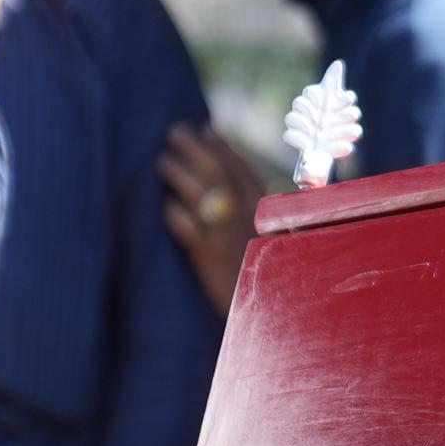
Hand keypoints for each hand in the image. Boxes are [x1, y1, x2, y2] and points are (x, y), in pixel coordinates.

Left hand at [158, 122, 264, 317]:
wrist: (279, 317)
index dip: (221, 145)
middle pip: (215, 170)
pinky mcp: (210, 259)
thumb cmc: (281, 280)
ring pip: (199, 193)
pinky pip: (188, 230)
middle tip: (175, 131)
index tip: (204, 128)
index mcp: (267, 208)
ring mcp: (227, 236)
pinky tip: (167, 208)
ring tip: (162, 161)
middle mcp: (247, 216)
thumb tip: (246, 193)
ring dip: (178, 173)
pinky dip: (176, 215)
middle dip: (193, 147)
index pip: (240, 166)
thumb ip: (265, 216)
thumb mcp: (280, 241)